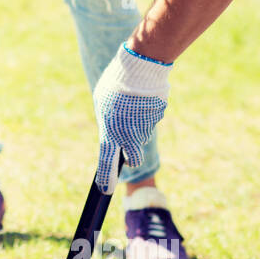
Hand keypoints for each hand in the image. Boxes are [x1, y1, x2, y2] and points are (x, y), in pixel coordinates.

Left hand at [93, 44, 171, 192]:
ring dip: (138, 126)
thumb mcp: (102, 104)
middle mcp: (128, 134)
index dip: (105, 178)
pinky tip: (143, 99)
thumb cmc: (115, 84)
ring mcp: (145, 127)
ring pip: (142, 135)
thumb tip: (110, 132)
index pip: (106, 161)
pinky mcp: (157, 117)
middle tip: (129, 144)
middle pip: (133, 158)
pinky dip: (147, 113)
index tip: (105, 190)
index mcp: (110, 131)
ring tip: (132, 106)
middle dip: (131, 156)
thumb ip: (106, 122)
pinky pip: (151, 119)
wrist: (140, 68)